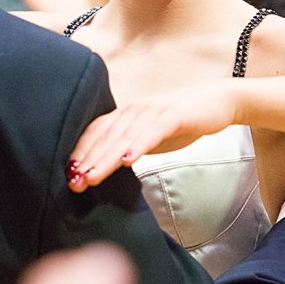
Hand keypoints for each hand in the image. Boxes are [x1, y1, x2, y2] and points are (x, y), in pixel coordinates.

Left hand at [67, 82, 241, 190]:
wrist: (217, 100)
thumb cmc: (179, 122)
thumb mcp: (148, 136)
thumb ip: (126, 148)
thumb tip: (101, 170)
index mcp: (125, 115)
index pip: (95, 133)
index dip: (80, 153)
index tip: (67, 177)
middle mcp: (134, 109)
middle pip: (105, 138)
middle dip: (87, 161)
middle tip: (73, 184)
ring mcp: (153, 111)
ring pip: (124, 137)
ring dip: (106, 158)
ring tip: (91, 176)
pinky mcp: (174, 115)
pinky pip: (153, 132)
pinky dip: (139, 146)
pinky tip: (128, 160)